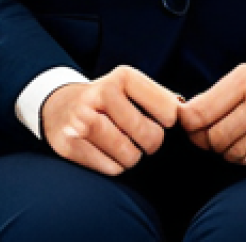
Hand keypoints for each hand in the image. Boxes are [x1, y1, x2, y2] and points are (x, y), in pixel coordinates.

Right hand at [40, 65, 180, 175]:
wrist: (59, 106)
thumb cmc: (107, 101)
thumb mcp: (131, 87)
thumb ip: (160, 98)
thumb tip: (187, 113)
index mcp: (123, 76)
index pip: (168, 111)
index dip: (167, 122)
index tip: (157, 119)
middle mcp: (102, 93)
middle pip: (150, 137)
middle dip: (149, 143)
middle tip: (137, 135)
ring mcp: (83, 119)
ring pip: (130, 156)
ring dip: (130, 156)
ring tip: (118, 142)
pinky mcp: (70, 143)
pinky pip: (111, 169)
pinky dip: (113, 166)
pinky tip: (102, 150)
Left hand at [178, 64, 245, 164]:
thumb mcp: (237, 79)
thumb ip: (209, 99)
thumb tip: (182, 120)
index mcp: (245, 81)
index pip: (200, 112)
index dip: (187, 124)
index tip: (186, 125)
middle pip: (214, 138)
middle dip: (205, 140)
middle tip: (207, 135)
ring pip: (230, 154)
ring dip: (224, 150)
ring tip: (230, 136)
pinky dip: (242, 156)